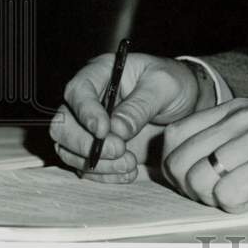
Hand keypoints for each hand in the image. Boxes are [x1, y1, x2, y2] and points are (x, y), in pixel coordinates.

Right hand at [50, 53, 202, 181]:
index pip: (78, 91)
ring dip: (96, 163)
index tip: (104, 131)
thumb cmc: (173, 83)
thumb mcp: (164, 86)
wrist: (184, 101)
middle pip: (62, 125)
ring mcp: (88, 126)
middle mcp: (89, 99)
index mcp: (101, 72)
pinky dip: (103, 175)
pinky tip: (128, 173)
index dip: (85, 112)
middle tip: (120, 150)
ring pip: (68, 150)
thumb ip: (141, 105)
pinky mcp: (96, 148)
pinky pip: (85, 166)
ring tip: (130, 164)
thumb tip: (117, 129)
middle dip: (86, 143)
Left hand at [161, 99, 247, 211]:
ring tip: (242, 196)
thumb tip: (198, 165)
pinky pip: (226, 193)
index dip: (177, 166)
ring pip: (197, 177)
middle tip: (219, 196)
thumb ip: (238, 139)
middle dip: (190, 188)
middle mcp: (243, 117)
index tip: (201, 183)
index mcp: (239, 108)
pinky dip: (236, 206)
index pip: (176, 134)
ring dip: (212, 198)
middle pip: (178, 159)